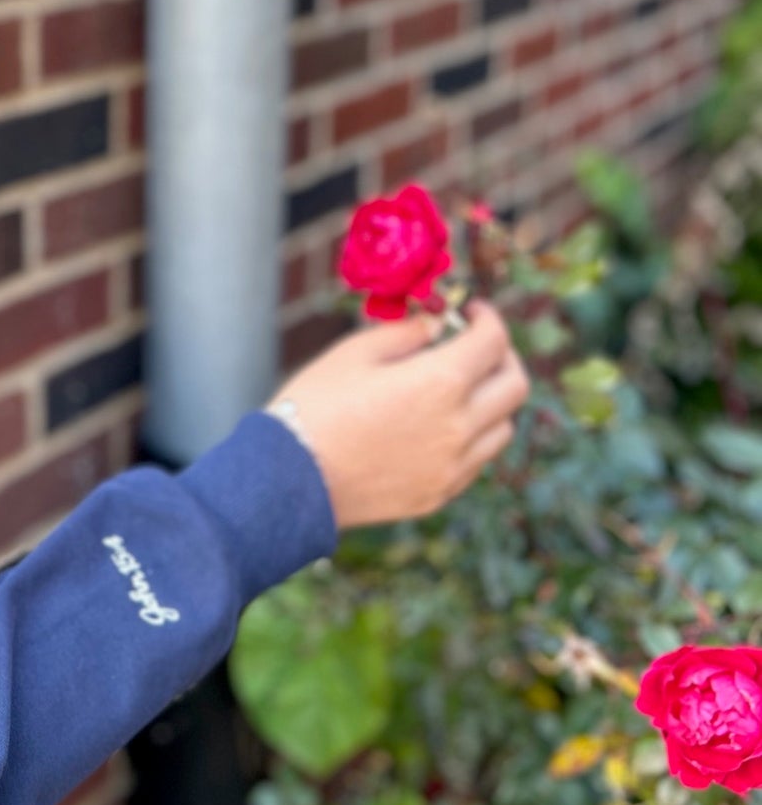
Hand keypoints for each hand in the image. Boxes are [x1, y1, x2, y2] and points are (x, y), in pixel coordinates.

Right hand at [266, 298, 529, 529]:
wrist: (288, 479)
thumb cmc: (315, 405)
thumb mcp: (355, 353)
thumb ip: (407, 333)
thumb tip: (437, 324)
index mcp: (441, 382)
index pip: (493, 341)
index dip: (488, 317)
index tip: (471, 310)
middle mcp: (459, 426)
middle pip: (515, 385)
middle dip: (502, 356)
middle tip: (475, 345)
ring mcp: (453, 466)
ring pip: (503, 427)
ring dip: (490, 400)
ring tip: (457, 388)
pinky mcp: (440, 494)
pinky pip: (477, 460)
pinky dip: (472, 436)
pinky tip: (438, 425)